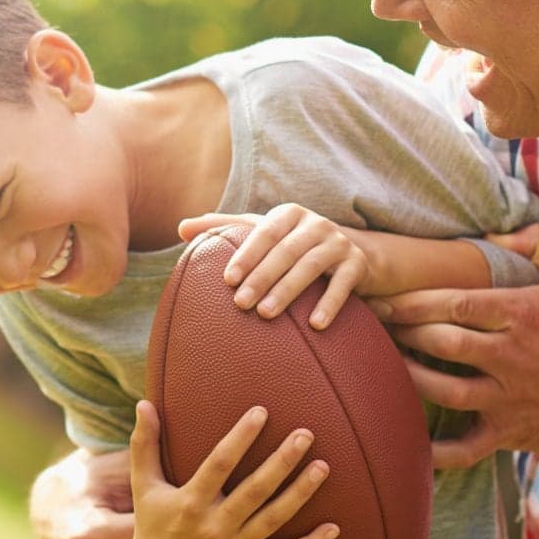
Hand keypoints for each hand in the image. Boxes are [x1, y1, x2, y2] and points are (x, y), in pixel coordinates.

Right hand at [126, 400, 338, 538]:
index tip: (261, 412)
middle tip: (305, 434)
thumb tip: (143, 403)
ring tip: (322, 466)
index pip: (219, 464)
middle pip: (255, 490)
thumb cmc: (153, 524)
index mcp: (191, 502)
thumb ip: (145, 445)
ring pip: (274, 518)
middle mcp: (214, 526)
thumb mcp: (145, 486)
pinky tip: (334, 528)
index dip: (240, 438)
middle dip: (281, 461)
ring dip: (300, 493)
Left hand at [178, 204, 369, 328]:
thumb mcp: (265, 232)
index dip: (246, 254)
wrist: (354, 253)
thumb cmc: (295, 244)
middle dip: (261, 278)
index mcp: (289, 214)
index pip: (264, 232)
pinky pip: (343, 285)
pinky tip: (315, 325)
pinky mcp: (357, 265)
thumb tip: (180, 227)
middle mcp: (315, 224)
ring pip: (310, 267)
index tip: (227, 279)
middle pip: (285, 251)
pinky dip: (330, 303)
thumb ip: (225, 227)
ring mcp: (338, 243)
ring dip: (287, 290)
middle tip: (240, 304)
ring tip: (266, 314)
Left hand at [369, 224, 538, 468]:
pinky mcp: (508, 434)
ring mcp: (506, 399)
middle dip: (403, 333)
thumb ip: (538, 245)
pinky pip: (464, 448)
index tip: (386, 299)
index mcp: (521, 316)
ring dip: (407, 377)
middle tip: (374, 327)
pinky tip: (406, 442)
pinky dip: (433, 451)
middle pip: (441, 343)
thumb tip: (494, 233)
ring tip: (381, 365)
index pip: (455, 304)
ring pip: (443, 390)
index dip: (414, 301)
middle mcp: (509, 357)